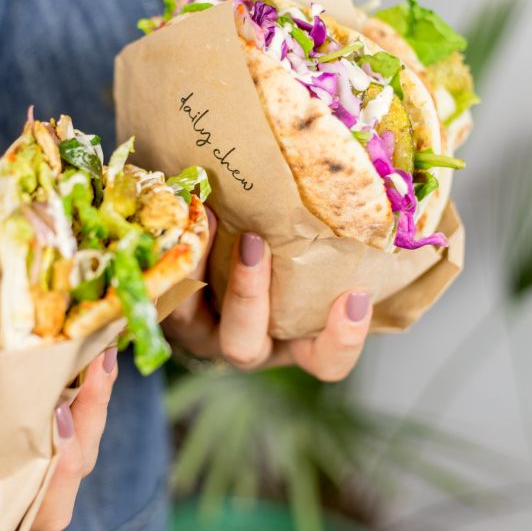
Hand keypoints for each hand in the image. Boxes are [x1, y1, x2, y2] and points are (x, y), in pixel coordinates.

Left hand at [164, 210, 372, 380]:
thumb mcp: (317, 253)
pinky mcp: (164, 305)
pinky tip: (182, 207)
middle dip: (249, 296)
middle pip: (245, 346)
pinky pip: (158, 286)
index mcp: (294, 340)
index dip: (342, 338)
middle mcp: (246, 342)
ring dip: (197, 268)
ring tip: (206, 216)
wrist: (217, 244)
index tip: (355, 296)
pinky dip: (169, 249)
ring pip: (188, 318)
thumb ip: (340, 236)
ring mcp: (199, 329)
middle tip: (255, 243)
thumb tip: (374, 170)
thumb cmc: (288, 247)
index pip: (326, 360)